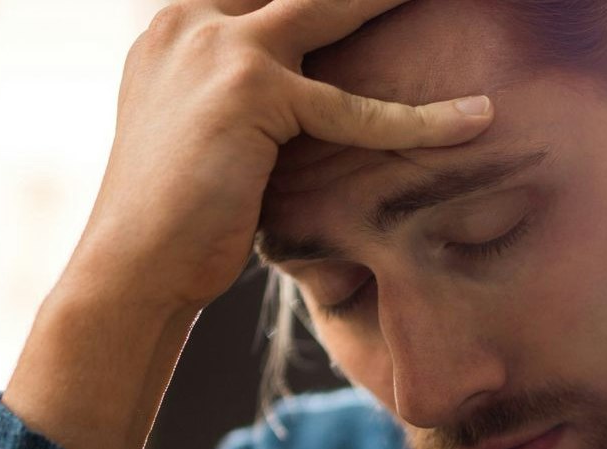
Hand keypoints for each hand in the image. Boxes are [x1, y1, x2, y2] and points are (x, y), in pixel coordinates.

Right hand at [4, 0, 491, 448]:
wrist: (134, 265)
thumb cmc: (178, 220)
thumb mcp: (205, 136)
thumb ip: (248, 98)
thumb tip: (310, 103)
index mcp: (177, 26)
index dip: (324, 3)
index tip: (371, 5)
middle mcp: (191, 21)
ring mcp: (218, 46)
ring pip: (331, 11)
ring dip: (389, 2)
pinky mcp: (251, 89)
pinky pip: (352, 107)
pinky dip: (419, 119)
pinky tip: (473, 120)